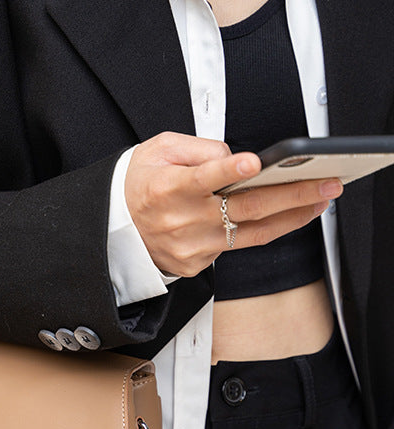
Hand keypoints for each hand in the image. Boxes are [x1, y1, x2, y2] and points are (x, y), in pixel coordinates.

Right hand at [124, 132, 343, 276]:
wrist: (116, 229)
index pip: (202, 178)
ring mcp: (191, 246)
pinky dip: (261, 230)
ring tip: (320, 201)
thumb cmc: (141, 184)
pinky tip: (283, 217)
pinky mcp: (196, 264)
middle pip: (246, 207)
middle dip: (293, 194)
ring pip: (252, 232)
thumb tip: (235, 159)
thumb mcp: (158, 151)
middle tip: (327, 183)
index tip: (253, 163)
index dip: (229, 170)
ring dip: (292, 216)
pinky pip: (236, 246)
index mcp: (167, 188)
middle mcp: (181, 220)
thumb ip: (199, 149)